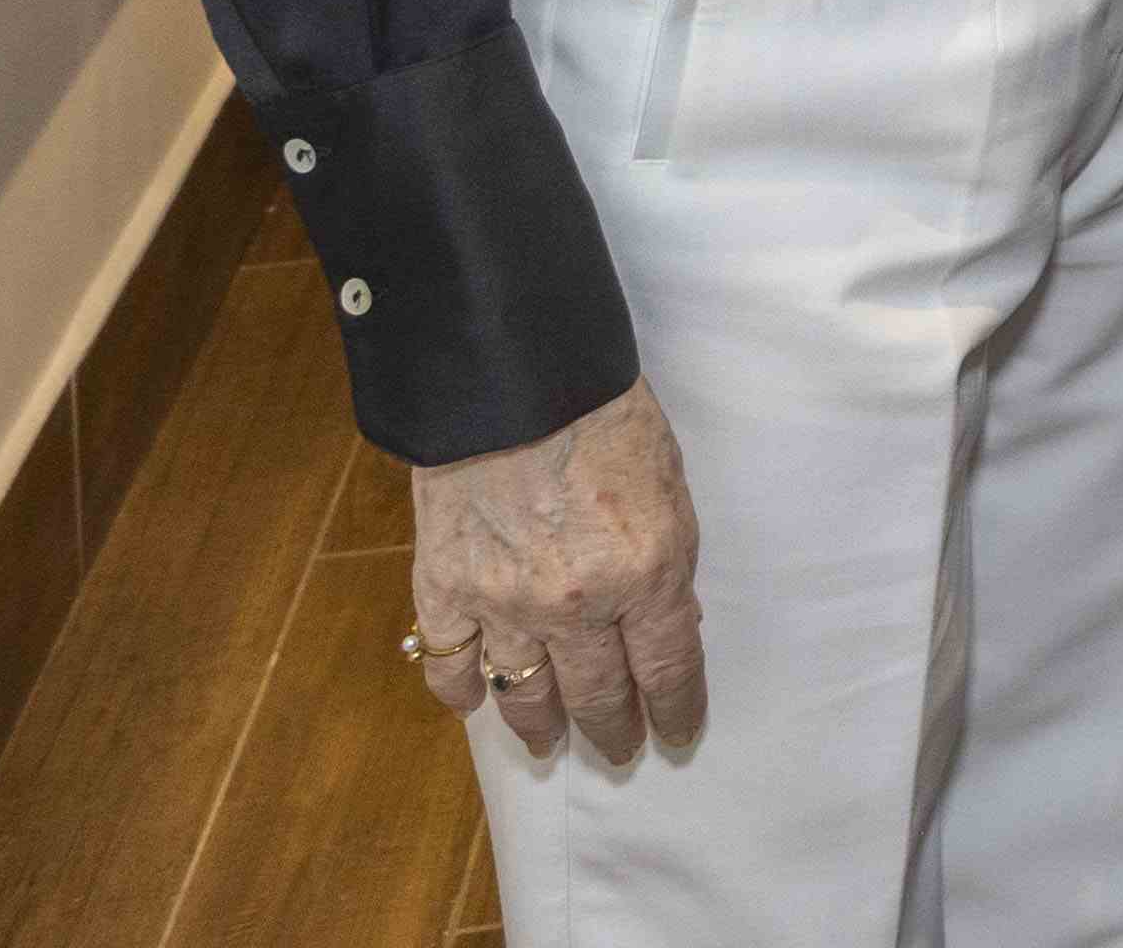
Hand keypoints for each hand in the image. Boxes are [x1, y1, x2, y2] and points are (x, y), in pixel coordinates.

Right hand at [410, 379, 703, 764]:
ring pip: (524, 693)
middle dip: (613, 729)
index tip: (677, 733)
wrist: (515, 372)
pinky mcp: (445, 586)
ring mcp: (504, 601)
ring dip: (540, 726)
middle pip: (598, 694)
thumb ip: (663, 561)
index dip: (675, 710)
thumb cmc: (605, 412)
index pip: (667, 670)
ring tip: (550, 743)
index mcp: (646, 573)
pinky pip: (449, 662)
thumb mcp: (668, 487)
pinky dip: (459, 689)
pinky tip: (472, 701)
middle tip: (617, 750)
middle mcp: (577, 604)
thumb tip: (660, 619)